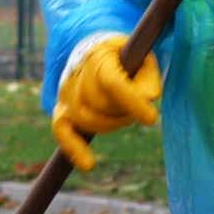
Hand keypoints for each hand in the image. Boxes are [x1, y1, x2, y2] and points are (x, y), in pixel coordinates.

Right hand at [51, 34, 162, 172]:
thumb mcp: (141, 56)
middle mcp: (76, 75)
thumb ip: (148, 76)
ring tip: (122, 114)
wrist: (92, 48)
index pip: (112, 84)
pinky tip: (89, 165)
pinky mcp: (62, 111)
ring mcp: (66, 94)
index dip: (132, 102)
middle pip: (100, 105)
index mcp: (97, 56)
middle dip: (124, 111)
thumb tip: (149, 99)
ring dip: (111, 124)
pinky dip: (73, 149)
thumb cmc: (123, 55)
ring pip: (87, 120)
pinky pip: (62, 132)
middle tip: (137, 106)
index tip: (151, 118)